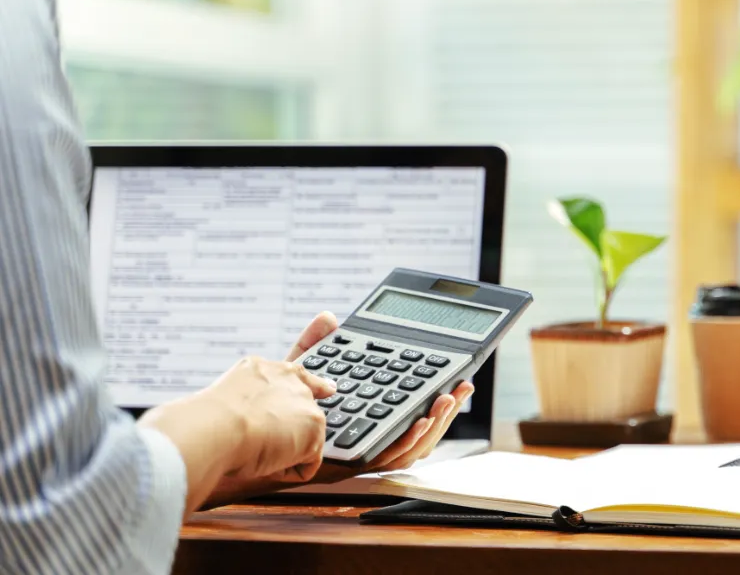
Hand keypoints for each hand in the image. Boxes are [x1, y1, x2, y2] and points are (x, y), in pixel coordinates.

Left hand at [199, 312, 473, 506]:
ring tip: (446, 401)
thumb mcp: (293, 373)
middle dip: (446, 409)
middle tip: (463, 386)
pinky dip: (410, 440)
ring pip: (411, 446)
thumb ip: (315, 348)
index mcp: (357, 420)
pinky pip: (388, 458)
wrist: (234, 439)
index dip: (432, 396)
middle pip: (416, 428)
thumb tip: (329, 316)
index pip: (403, 410)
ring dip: (436, 424)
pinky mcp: (348, 465)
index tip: (455, 376)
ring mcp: (357, 453)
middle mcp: (362, 439)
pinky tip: (420, 420)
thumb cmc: (261, 413)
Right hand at [200, 354, 334, 482]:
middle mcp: (291, 381)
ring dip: (283, 453)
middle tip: (260, 442)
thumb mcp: (231, 395)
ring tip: (255, 448)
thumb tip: (257, 417)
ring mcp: (306, 404)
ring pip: (303, 441)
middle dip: (290, 432)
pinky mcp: (314, 430)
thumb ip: (252, 398)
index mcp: (267, 369)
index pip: (298, 376)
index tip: (327, 389)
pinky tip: (266, 461)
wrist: (217, 427)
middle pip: (306, 411)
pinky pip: (306, 464)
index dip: (314, 386)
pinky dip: (285, 471)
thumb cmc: (211, 419)